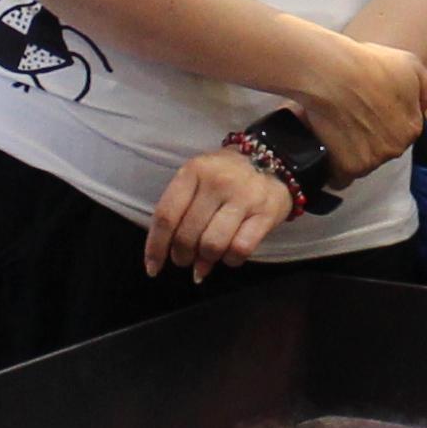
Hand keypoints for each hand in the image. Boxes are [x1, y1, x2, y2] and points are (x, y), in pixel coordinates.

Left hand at [146, 148, 296, 279]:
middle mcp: (217, 182)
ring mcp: (243, 197)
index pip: (166, 215)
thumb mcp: (197, 179)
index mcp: (193, 171)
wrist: (274, 160)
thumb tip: (169, 254)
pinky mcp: (265, 214)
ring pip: (212, 245)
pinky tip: (229, 256)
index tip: (153, 267)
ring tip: (206, 260)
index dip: (155, 247)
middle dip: (181, 256)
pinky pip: (240, 249)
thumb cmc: (226, 175)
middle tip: (184, 260)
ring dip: (205, 260)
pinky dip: (230, 260)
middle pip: (187, 235)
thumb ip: (181, 210)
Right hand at [270, 25, 426, 177]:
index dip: (382, 121)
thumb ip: (426, 90)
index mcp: (413, 128)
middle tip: (347, 118)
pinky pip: (340, 176)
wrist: (331, 72)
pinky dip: (333, 166)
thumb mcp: (410, 65)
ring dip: (349, 152)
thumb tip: (423, 109)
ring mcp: (372, 161)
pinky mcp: (347, 168)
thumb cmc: (368, 64)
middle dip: (368, 138)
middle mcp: (396, 149)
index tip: (366, 109)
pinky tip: (325, 147)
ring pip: (362, 163)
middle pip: (381, 150)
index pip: (400, 132)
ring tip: (332, 128)